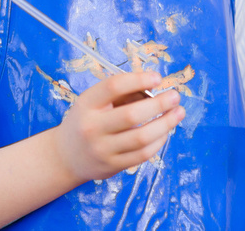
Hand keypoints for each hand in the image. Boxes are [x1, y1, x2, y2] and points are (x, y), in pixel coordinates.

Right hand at [52, 71, 184, 182]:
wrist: (66, 156)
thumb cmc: (87, 120)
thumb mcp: (94, 101)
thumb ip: (121, 93)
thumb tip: (155, 87)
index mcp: (87, 104)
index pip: (113, 87)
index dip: (138, 79)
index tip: (157, 77)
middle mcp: (92, 127)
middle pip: (131, 115)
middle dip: (159, 104)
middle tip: (175, 96)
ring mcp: (102, 150)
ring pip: (141, 138)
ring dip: (165, 124)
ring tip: (178, 113)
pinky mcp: (112, 166)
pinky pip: (142, 154)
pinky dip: (158, 141)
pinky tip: (165, 131)